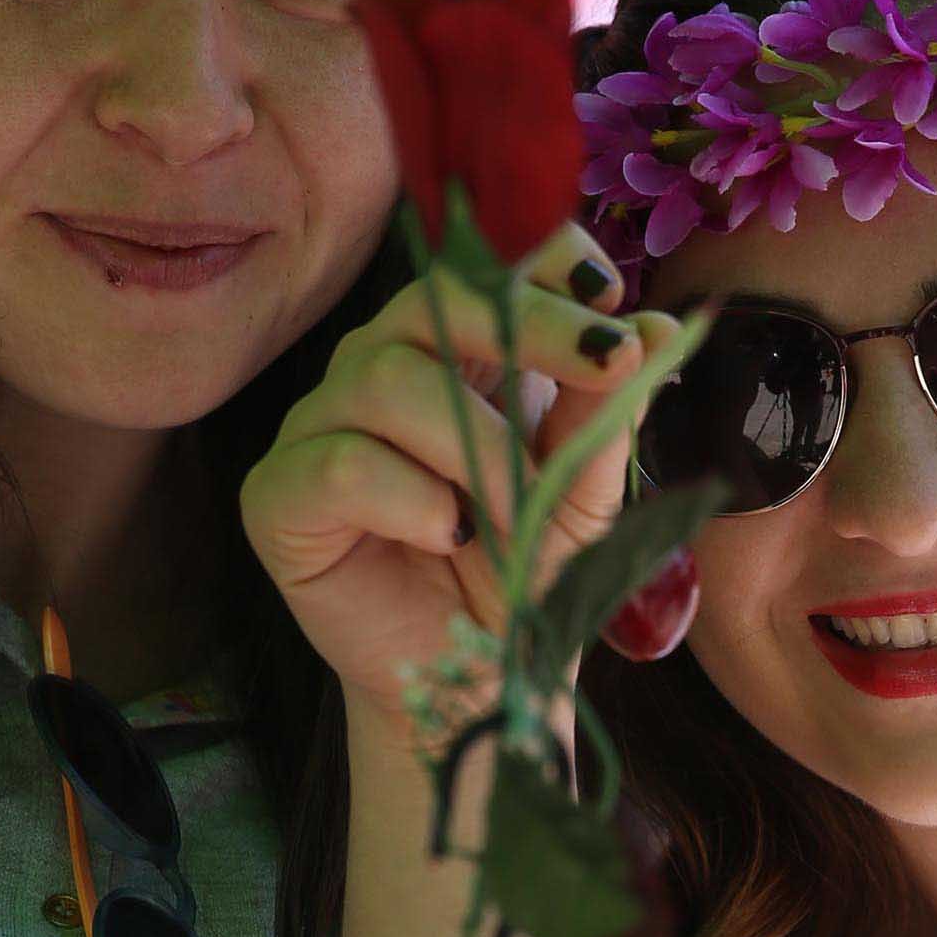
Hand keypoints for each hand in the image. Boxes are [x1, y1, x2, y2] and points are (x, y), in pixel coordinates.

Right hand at [241, 220, 683, 732]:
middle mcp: (376, 370)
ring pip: (384, 380)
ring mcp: (319, 428)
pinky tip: (444, 534)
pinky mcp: (278, 498)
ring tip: (514, 510)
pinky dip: (406, 496)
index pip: (481, 265)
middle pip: (430, 299)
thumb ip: (605, 409)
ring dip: (473, 442)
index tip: (610, 296)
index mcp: (451, 351)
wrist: (479, 677)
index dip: (540, 259)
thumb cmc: (525, 572)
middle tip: (605, 363)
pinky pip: (337, 464)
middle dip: (529, 324)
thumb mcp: (585, 488)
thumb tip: (658, 327)